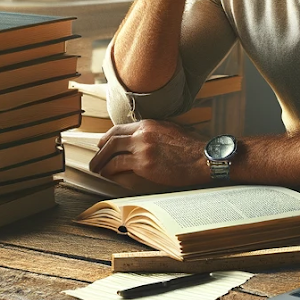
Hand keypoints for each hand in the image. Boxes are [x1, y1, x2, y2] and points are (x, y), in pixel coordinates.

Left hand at [90, 119, 211, 187]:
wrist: (203, 158)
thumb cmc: (193, 147)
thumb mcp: (172, 129)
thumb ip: (154, 131)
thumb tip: (143, 138)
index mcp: (149, 124)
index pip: (120, 128)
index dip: (108, 137)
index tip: (102, 144)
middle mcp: (142, 134)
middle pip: (112, 140)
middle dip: (100, 150)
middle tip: (96, 159)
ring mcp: (142, 148)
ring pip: (112, 153)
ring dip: (101, 162)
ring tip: (97, 169)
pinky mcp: (144, 164)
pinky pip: (118, 166)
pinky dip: (109, 171)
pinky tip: (107, 175)